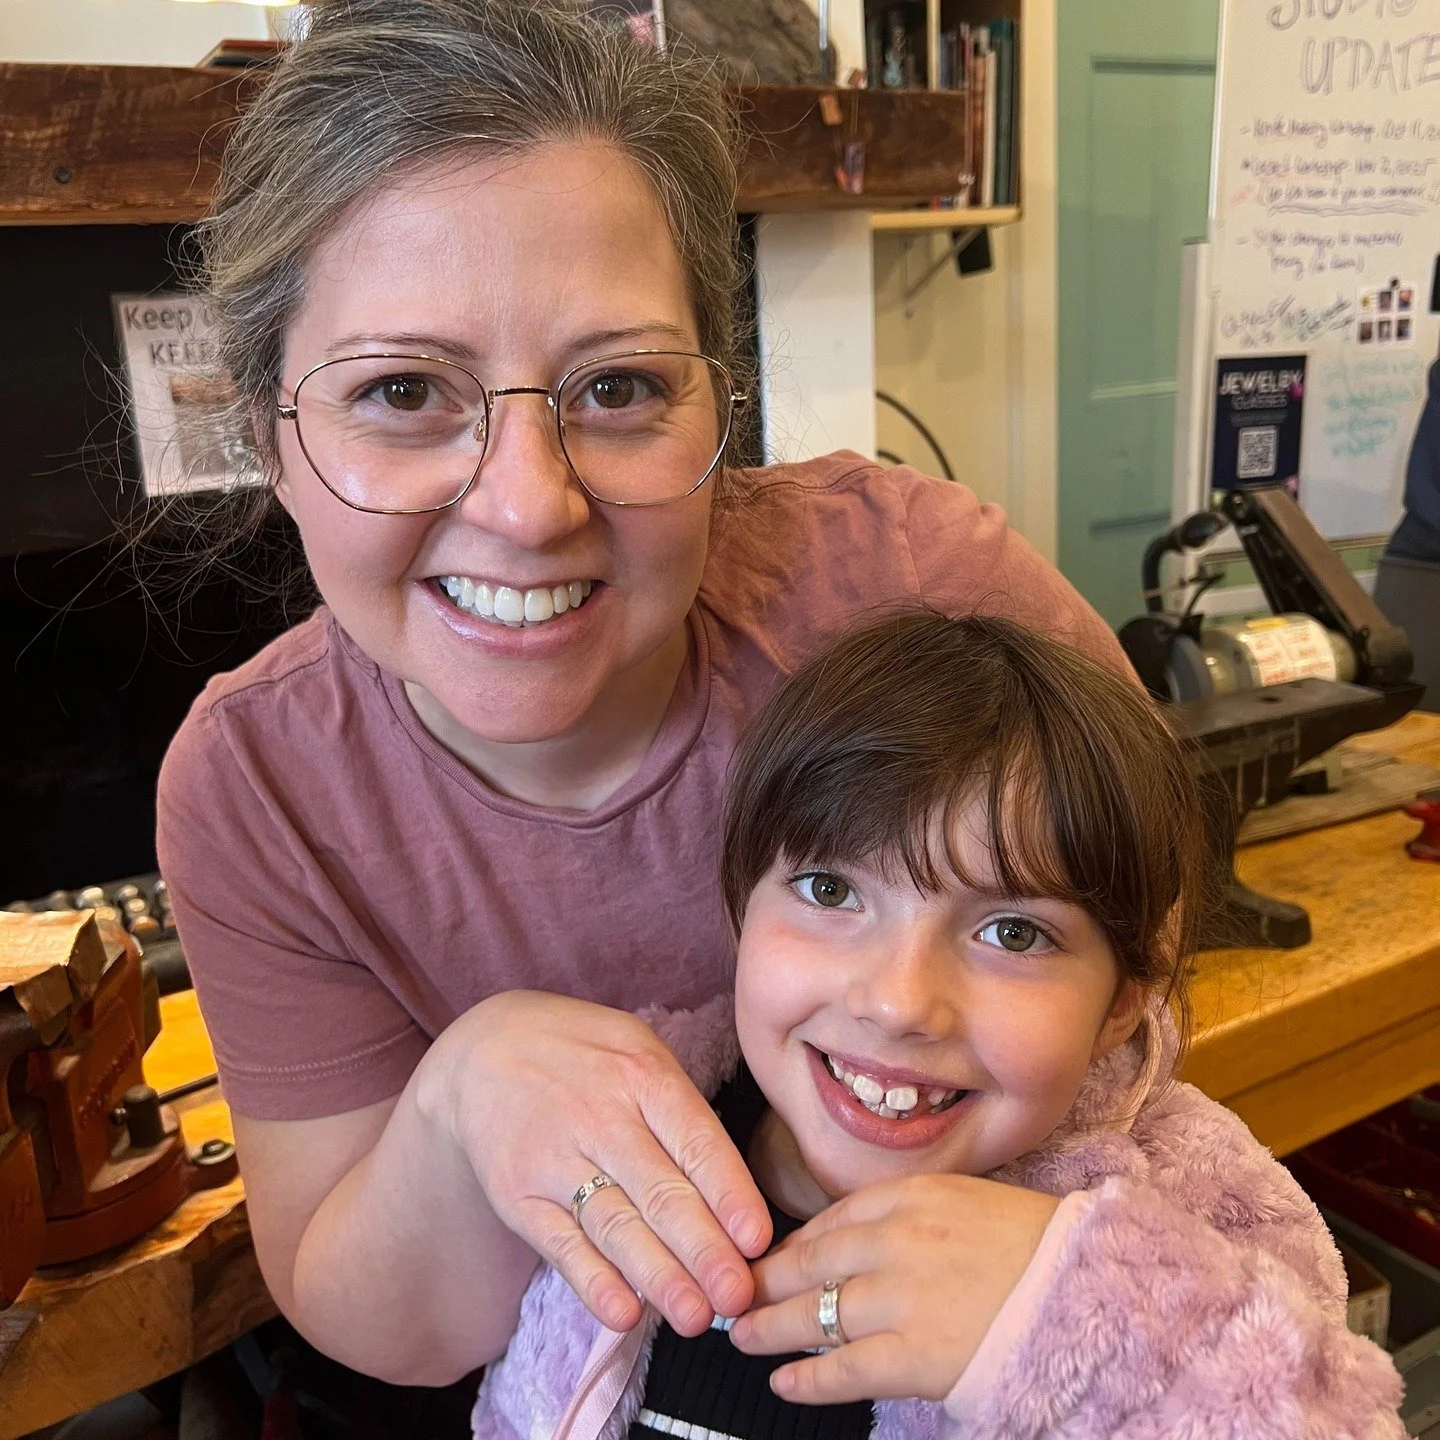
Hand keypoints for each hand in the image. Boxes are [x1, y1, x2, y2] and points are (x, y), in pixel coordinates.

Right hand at [424, 990, 771, 1336]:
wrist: (484, 1051)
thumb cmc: (584, 1056)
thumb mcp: (637, 1050)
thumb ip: (683, 1111)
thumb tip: (734, 1190)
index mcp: (643, 1077)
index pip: (695, 1142)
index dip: (729, 1194)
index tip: (757, 1240)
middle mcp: (601, 1118)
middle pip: (660, 1192)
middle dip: (704, 1250)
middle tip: (737, 1297)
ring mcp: (556, 1159)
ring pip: (615, 1226)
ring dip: (658, 1276)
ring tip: (695, 1317)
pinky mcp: (519, 1195)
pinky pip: (562, 1244)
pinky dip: (593, 1282)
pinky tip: (624, 1313)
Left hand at [729, 1173, 1057, 1404]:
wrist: (1090, 1288)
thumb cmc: (1036, 1246)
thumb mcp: (966, 1201)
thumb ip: (911, 1212)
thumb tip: (859, 1239)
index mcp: (912, 1194)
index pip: (834, 1217)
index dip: (795, 1243)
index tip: (772, 1259)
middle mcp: (896, 1239)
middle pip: (812, 1261)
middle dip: (768, 1281)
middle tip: (734, 1294)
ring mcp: (902, 1298)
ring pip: (816, 1313)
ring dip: (773, 1327)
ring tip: (743, 1337)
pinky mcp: (915, 1356)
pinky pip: (845, 1369)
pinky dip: (808, 1377)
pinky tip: (783, 1381)